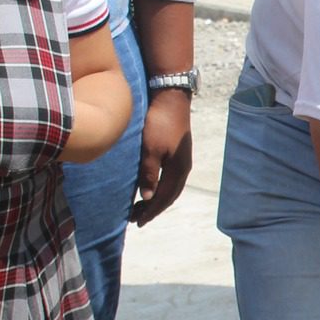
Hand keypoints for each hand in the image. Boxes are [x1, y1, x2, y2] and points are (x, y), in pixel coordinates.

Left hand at [133, 90, 192, 224]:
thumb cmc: (159, 122)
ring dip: (157, 199)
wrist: (171, 98)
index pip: (165, 198)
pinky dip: (160, 188)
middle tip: (136, 219)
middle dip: (154, 209)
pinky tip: (151, 186)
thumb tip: (148, 197)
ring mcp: (182, 160)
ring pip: (171, 188)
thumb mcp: (150, 149)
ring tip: (142, 206)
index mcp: (178, 170)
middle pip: (170, 196)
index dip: (151, 211)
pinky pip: (170, 178)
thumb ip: (149, 174)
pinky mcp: (177, 152)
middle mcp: (183, 168)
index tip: (137, 222)